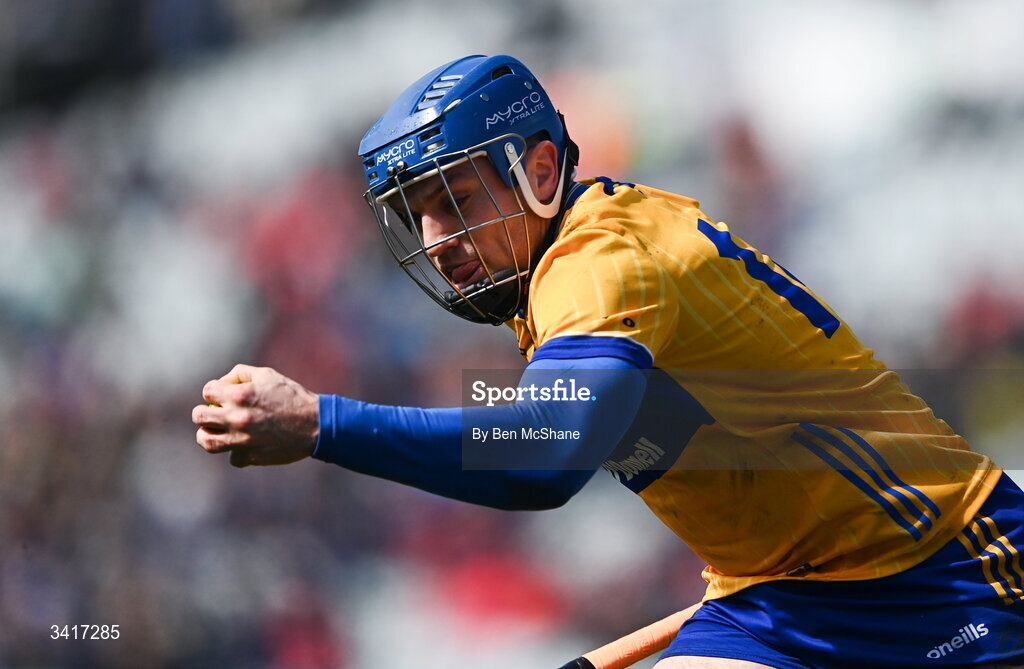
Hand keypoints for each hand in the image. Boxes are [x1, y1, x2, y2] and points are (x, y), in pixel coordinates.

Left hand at [192, 364, 319, 467]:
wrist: (316, 425)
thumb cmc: (292, 396)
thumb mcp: (268, 375)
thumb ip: (241, 373)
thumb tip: (223, 383)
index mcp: (240, 395)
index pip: (207, 392)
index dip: (213, 392)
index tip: (221, 395)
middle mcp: (237, 418)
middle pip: (199, 416)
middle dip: (205, 412)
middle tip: (215, 413)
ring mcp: (242, 439)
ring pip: (206, 441)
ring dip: (208, 434)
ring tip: (217, 431)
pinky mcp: (251, 456)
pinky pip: (233, 458)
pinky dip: (236, 452)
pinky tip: (245, 445)